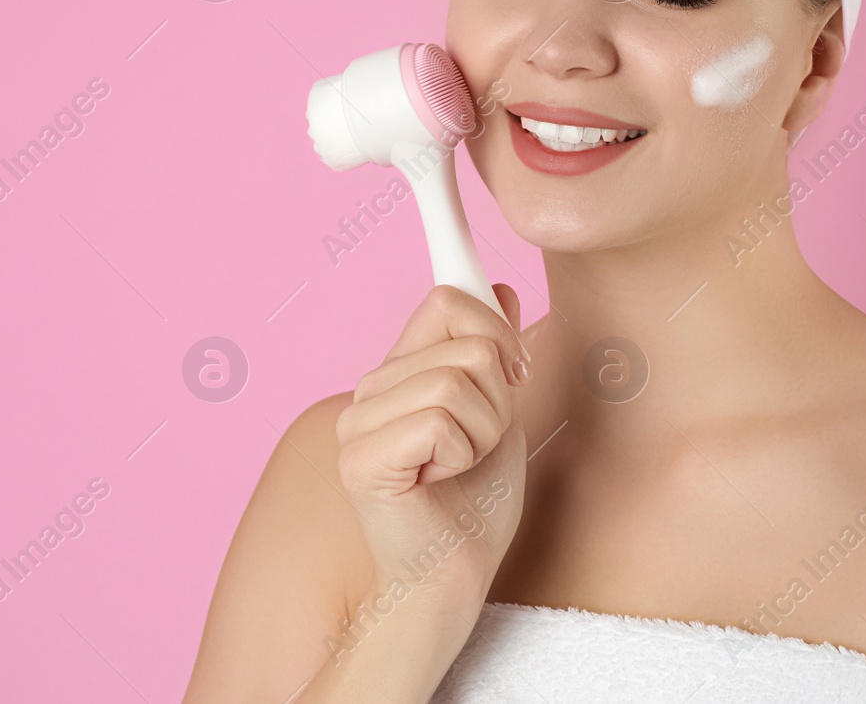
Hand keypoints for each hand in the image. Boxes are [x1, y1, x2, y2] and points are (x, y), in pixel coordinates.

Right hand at [336, 282, 529, 600]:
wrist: (452, 579)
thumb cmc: (473, 508)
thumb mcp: (497, 416)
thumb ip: (491, 356)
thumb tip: (497, 288)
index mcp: (400, 372)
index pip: (446, 298)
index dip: (482, 305)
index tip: (507, 333)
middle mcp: (372, 387)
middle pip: (469, 337)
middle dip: (500, 396)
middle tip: (480, 443)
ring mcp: (359, 421)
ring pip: (460, 378)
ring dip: (484, 431)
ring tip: (458, 466)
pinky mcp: (361, 457)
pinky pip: (442, 419)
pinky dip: (462, 454)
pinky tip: (438, 482)